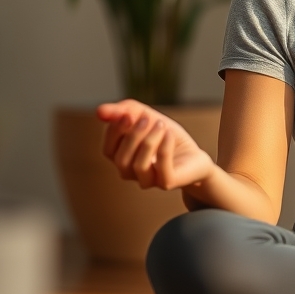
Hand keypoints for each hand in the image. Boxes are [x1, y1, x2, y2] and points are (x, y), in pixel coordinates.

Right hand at [97, 100, 213, 190]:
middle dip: (132, 136)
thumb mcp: (146, 116)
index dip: (114, 132)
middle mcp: (132, 173)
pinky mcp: (167, 182)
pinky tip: (169, 134)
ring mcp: (149, 180)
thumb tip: (99, 111)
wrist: (195, 154)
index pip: (108, 150)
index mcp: (122, 158)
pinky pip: (161, 168)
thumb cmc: (167, 136)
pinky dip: (164, 148)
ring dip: (148, 141)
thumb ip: (124, 111)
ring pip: (138, 166)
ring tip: (161, 125)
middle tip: (146, 118)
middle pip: (121, 159)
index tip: (127, 114)